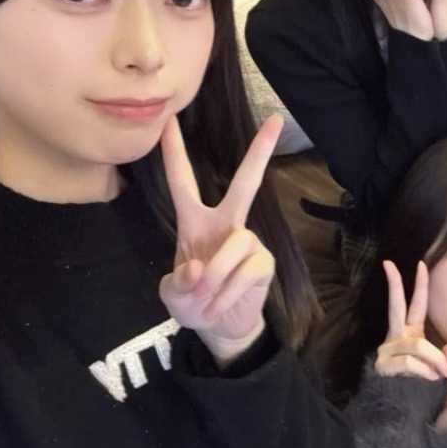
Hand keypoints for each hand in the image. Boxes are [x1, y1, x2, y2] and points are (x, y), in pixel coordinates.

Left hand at [157, 114, 281, 365]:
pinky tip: (220, 304)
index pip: (181, 181)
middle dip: (259, 152)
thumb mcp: (172, 296)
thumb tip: (199, 268)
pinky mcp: (263, 262)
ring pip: (235, 243)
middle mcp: (224, 223)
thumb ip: (177, 282)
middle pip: (245, 183)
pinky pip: (246, 271)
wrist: (220, 328)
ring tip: (205, 300)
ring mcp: (247, 241)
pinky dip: (227, 293)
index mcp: (194, 221)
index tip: (170, 120)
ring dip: (215, 277)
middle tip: (276, 120)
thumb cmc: (192, 302)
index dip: (174, 151)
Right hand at [374, 260, 446, 380]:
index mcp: (409, 334)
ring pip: (418, 345)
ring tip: (444, 374)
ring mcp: (387, 351)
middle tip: (389, 263)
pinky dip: (425, 371)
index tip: (422, 263)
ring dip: (435, 360)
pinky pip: (411, 362)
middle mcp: (395, 338)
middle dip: (394, 284)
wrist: (399, 413)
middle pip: (395, 305)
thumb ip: (440, 357)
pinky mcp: (383, 366)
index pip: (415, 304)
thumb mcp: (434, 368)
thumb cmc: (420, 389)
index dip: (420, 285)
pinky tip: (430, 379)